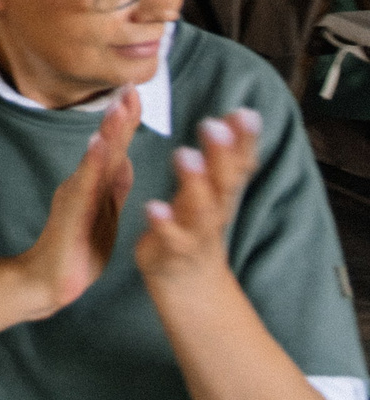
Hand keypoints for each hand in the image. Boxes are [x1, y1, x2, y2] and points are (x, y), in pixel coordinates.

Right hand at [19, 89, 135, 316]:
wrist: (50, 282)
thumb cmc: (78, 250)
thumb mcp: (105, 215)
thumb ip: (114, 187)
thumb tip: (126, 157)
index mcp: (97, 185)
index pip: (115, 148)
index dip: (126, 121)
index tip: (136, 92)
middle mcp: (84, 184)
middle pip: (107, 146)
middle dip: (120, 117)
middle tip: (130, 87)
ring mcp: (76, 197)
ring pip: (96, 161)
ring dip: (108, 133)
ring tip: (118, 108)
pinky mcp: (71, 214)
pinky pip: (85, 186)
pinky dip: (93, 163)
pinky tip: (100, 146)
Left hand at [137, 107, 262, 289]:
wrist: (190, 286)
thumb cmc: (199, 227)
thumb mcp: (216, 191)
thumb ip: (226, 156)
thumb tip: (245, 114)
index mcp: (221, 194)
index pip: (238, 164)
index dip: (244, 140)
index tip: (246, 113)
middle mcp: (215, 212)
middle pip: (223, 182)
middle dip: (220, 155)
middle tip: (213, 125)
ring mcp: (195, 233)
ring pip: (201, 209)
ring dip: (194, 182)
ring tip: (184, 154)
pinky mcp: (171, 251)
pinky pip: (169, 237)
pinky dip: (163, 222)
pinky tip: (153, 206)